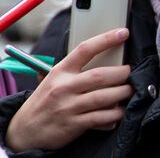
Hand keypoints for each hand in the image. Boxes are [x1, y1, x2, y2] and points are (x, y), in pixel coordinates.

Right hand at [5, 28, 132, 151]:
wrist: (24, 131)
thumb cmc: (45, 101)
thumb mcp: (53, 79)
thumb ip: (75, 70)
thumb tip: (106, 56)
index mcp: (60, 71)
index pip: (85, 50)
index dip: (106, 39)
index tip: (123, 33)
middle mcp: (64, 87)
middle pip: (100, 75)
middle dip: (122, 73)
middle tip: (131, 72)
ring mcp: (68, 107)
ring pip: (103, 97)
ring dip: (122, 93)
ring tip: (130, 90)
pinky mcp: (73, 125)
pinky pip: (101, 117)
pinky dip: (115, 114)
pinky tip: (120, 111)